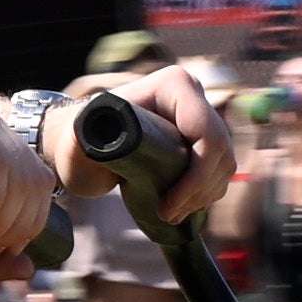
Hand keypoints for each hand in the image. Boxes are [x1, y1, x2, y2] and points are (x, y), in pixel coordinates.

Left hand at [47, 62, 229, 222]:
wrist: (86, 143)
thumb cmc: (81, 139)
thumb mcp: (78, 138)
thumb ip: (79, 137)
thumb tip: (87, 134)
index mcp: (173, 86)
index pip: (206, 134)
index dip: (195, 177)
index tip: (166, 206)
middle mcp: (194, 97)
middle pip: (220, 152)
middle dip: (199, 191)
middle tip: (168, 215)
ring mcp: (202, 117)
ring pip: (223, 163)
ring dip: (203, 196)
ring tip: (171, 214)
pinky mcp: (203, 140)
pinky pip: (219, 170)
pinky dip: (205, 193)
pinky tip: (182, 207)